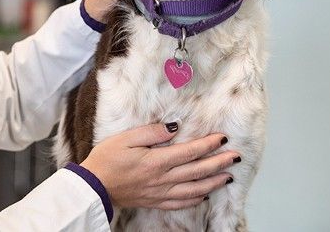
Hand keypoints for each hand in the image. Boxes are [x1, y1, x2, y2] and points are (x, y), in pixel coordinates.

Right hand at [80, 124, 236, 209]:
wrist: (94, 186)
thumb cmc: (107, 159)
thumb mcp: (126, 138)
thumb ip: (151, 132)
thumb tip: (174, 127)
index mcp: (156, 161)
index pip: (190, 152)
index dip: (208, 145)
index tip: (222, 138)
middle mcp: (162, 179)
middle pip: (197, 171)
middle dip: (219, 163)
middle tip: (235, 157)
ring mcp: (160, 192)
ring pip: (194, 188)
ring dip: (214, 182)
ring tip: (228, 176)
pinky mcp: (155, 201)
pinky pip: (181, 202)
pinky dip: (196, 199)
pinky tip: (205, 194)